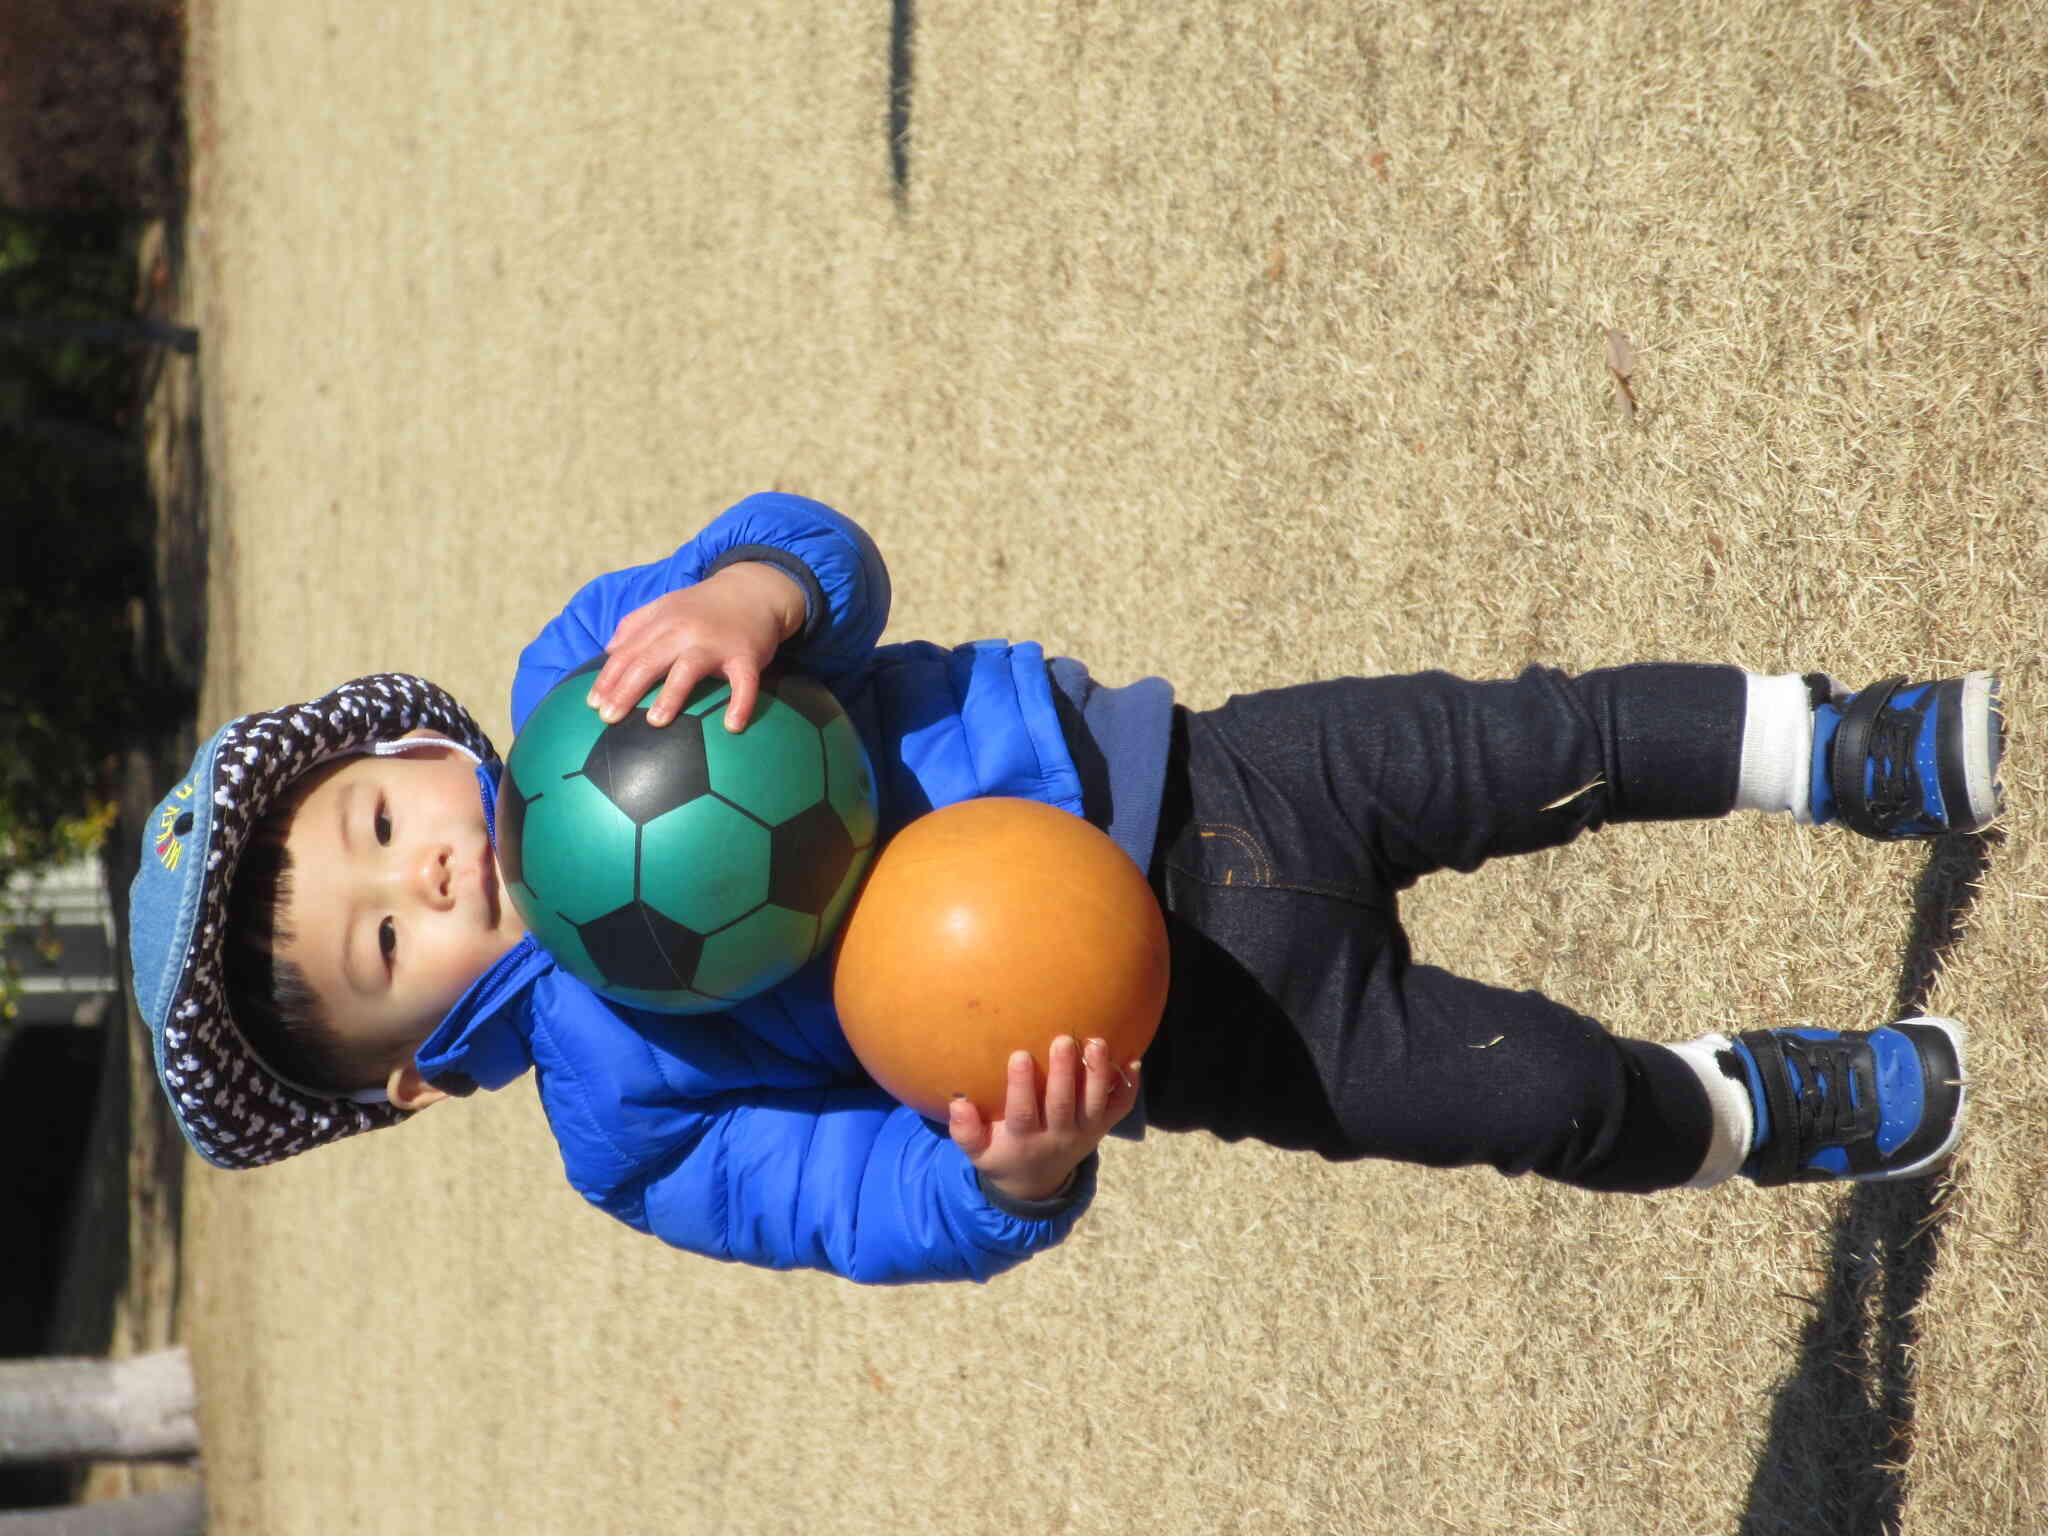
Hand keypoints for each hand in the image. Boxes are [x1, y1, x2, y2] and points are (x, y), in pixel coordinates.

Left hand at [586, 562, 806, 731]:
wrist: (754, 590)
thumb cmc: (705, 607)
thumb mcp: (667, 604)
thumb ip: (636, 624)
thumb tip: (608, 650)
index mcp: (663, 621)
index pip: (628, 652)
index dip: (608, 678)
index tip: (592, 704)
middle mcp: (685, 630)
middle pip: (649, 661)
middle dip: (625, 691)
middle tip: (609, 718)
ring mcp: (716, 643)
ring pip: (689, 669)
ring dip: (671, 696)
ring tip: (655, 723)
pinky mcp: (746, 655)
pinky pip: (744, 683)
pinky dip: (741, 703)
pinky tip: (732, 726)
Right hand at [947, 1036, 1141, 1203]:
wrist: (1037, 1181)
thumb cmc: (1003, 1154)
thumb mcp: (979, 1151)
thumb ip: (965, 1130)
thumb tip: (958, 1103)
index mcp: (1025, 1139)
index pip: (1023, 1113)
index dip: (1022, 1086)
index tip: (1019, 1055)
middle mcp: (1058, 1135)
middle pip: (1063, 1105)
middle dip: (1064, 1073)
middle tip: (1064, 1040)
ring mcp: (1084, 1131)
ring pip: (1094, 1104)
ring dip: (1097, 1073)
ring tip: (1097, 1043)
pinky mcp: (1101, 1127)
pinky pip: (1119, 1108)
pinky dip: (1130, 1086)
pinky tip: (1134, 1061)